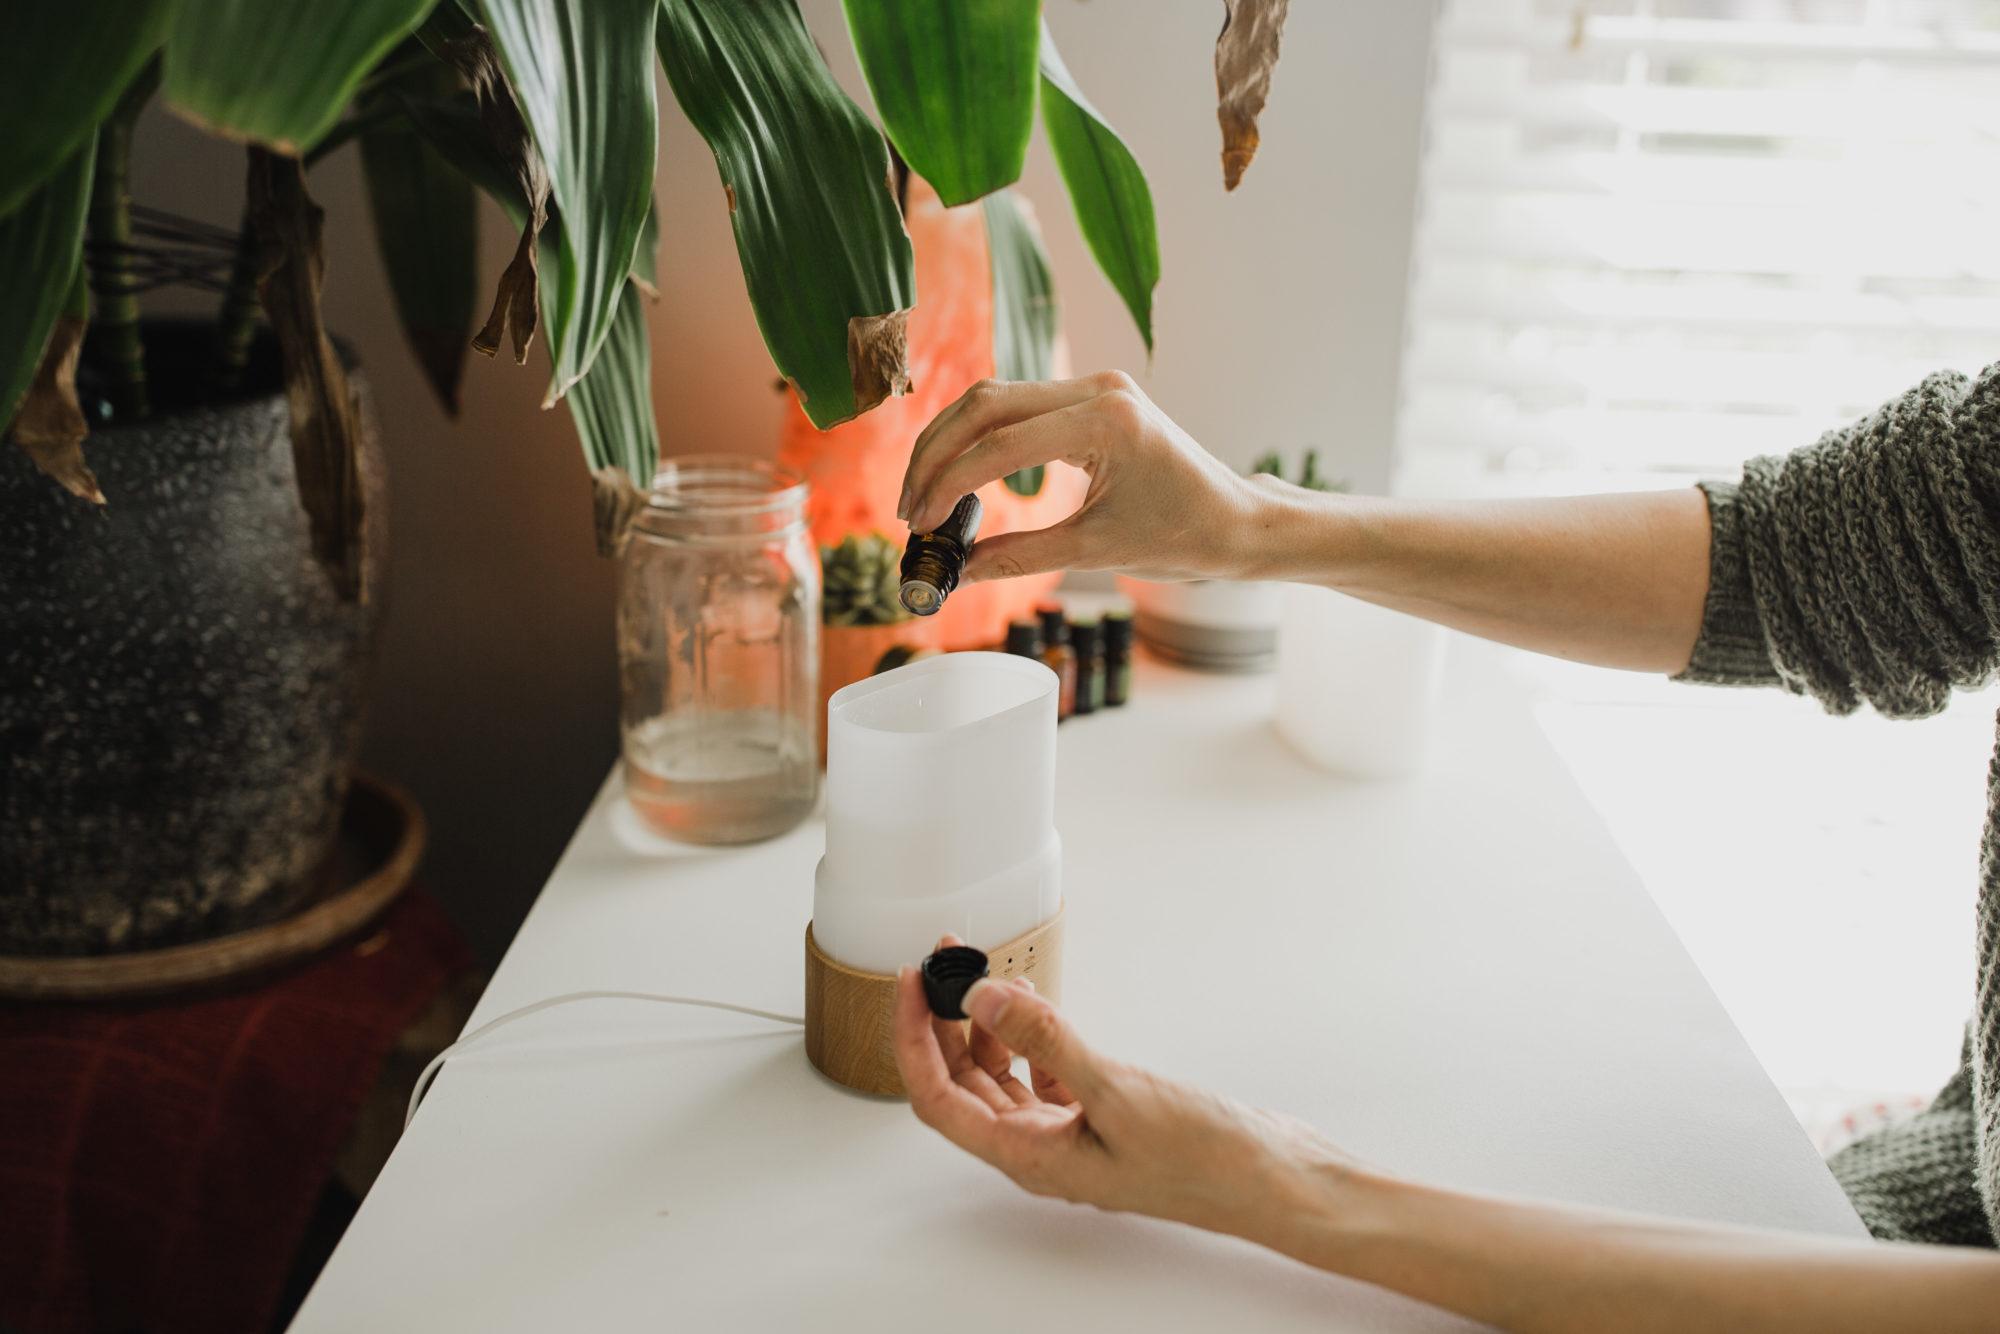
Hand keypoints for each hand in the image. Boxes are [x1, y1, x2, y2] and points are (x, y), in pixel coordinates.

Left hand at [893, 936, 1358, 1243]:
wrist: (1272, 1178)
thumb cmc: (1206, 1159)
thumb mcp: (1118, 1090)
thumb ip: (1047, 1040)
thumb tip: (983, 999)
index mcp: (1030, 1156)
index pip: (939, 1099)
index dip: (914, 1039)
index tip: (912, 983)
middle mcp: (1040, 1147)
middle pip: (960, 1083)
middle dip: (941, 1020)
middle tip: (939, 961)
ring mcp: (1069, 1131)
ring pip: (999, 1075)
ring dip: (982, 1023)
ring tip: (979, 971)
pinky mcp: (1099, 1114)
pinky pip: (1043, 1071)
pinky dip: (1029, 1033)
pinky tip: (1033, 1000)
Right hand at [896, 373, 1288, 584]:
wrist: (1236, 522)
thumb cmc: (1182, 539)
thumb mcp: (1094, 552)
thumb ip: (1016, 555)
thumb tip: (952, 573)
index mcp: (1106, 420)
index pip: (1000, 444)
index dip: (948, 484)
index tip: (919, 523)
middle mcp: (1098, 389)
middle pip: (985, 405)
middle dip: (936, 456)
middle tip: (909, 509)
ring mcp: (1095, 387)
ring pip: (994, 400)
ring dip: (951, 444)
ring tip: (924, 497)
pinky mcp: (1092, 398)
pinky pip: (1017, 408)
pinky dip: (980, 440)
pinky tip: (958, 478)